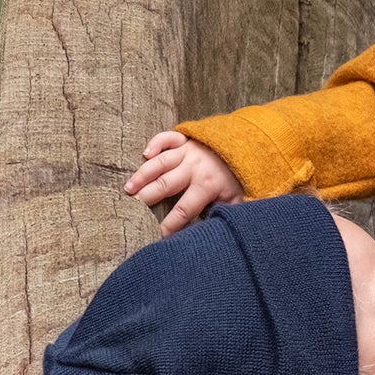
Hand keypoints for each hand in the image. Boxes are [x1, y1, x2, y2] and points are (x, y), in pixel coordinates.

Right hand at [125, 131, 243, 235]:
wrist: (245, 148)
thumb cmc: (236, 179)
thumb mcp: (235, 200)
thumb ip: (224, 214)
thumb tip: (214, 233)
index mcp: (206, 186)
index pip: (183, 209)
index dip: (170, 224)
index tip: (158, 235)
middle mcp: (194, 168)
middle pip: (165, 184)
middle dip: (147, 197)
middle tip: (131, 208)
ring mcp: (188, 153)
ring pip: (161, 163)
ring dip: (143, 175)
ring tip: (128, 188)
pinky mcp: (185, 140)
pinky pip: (168, 138)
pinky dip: (156, 143)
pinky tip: (145, 153)